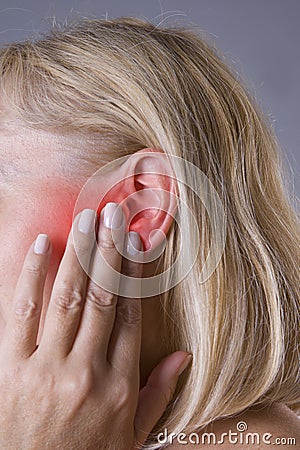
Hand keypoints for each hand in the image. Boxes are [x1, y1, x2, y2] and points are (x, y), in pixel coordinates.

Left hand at [0, 203, 191, 449]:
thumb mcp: (132, 437)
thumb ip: (158, 394)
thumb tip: (184, 357)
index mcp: (118, 386)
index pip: (131, 315)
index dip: (134, 275)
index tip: (136, 242)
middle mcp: (86, 372)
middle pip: (102, 299)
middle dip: (109, 252)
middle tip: (113, 215)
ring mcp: (46, 370)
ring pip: (67, 299)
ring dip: (78, 255)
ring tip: (86, 220)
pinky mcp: (11, 370)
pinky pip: (22, 314)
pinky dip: (32, 276)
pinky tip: (43, 246)